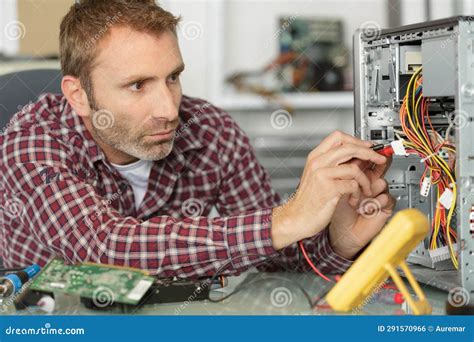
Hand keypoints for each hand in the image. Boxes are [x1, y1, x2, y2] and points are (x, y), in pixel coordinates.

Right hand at [271, 131, 386, 249]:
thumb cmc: (308, 200)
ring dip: (365, 180)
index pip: (338, 137)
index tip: (367, 146)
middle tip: (379, 159)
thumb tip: (356, 157)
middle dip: (369, 153)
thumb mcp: (317, 176)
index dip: (356, 140)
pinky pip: (353, 185)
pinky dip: (357, 193)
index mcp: (315, 157)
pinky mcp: (329, 189)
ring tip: (365, 189)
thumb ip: (332, 164)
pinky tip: (353, 200)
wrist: (297, 217)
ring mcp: (322, 175)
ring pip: (354, 168)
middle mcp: (317, 163)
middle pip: (349, 148)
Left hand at [328, 156, 395, 258]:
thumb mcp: (337, 188)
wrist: (342, 234)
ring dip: (368, 190)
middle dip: (371, 168)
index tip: (362, 151)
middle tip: (366, 168)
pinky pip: (386, 198)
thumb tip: (344, 153)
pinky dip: (374, 203)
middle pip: (380, 167)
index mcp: (359, 177)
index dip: (365, 154)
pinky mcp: (384, 207)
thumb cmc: (338, 212)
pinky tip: (364, 208)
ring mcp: (377, 195)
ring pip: (381, 182)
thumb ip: (343, 172)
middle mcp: (370, 183)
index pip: (366, 160)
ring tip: (356, 200)